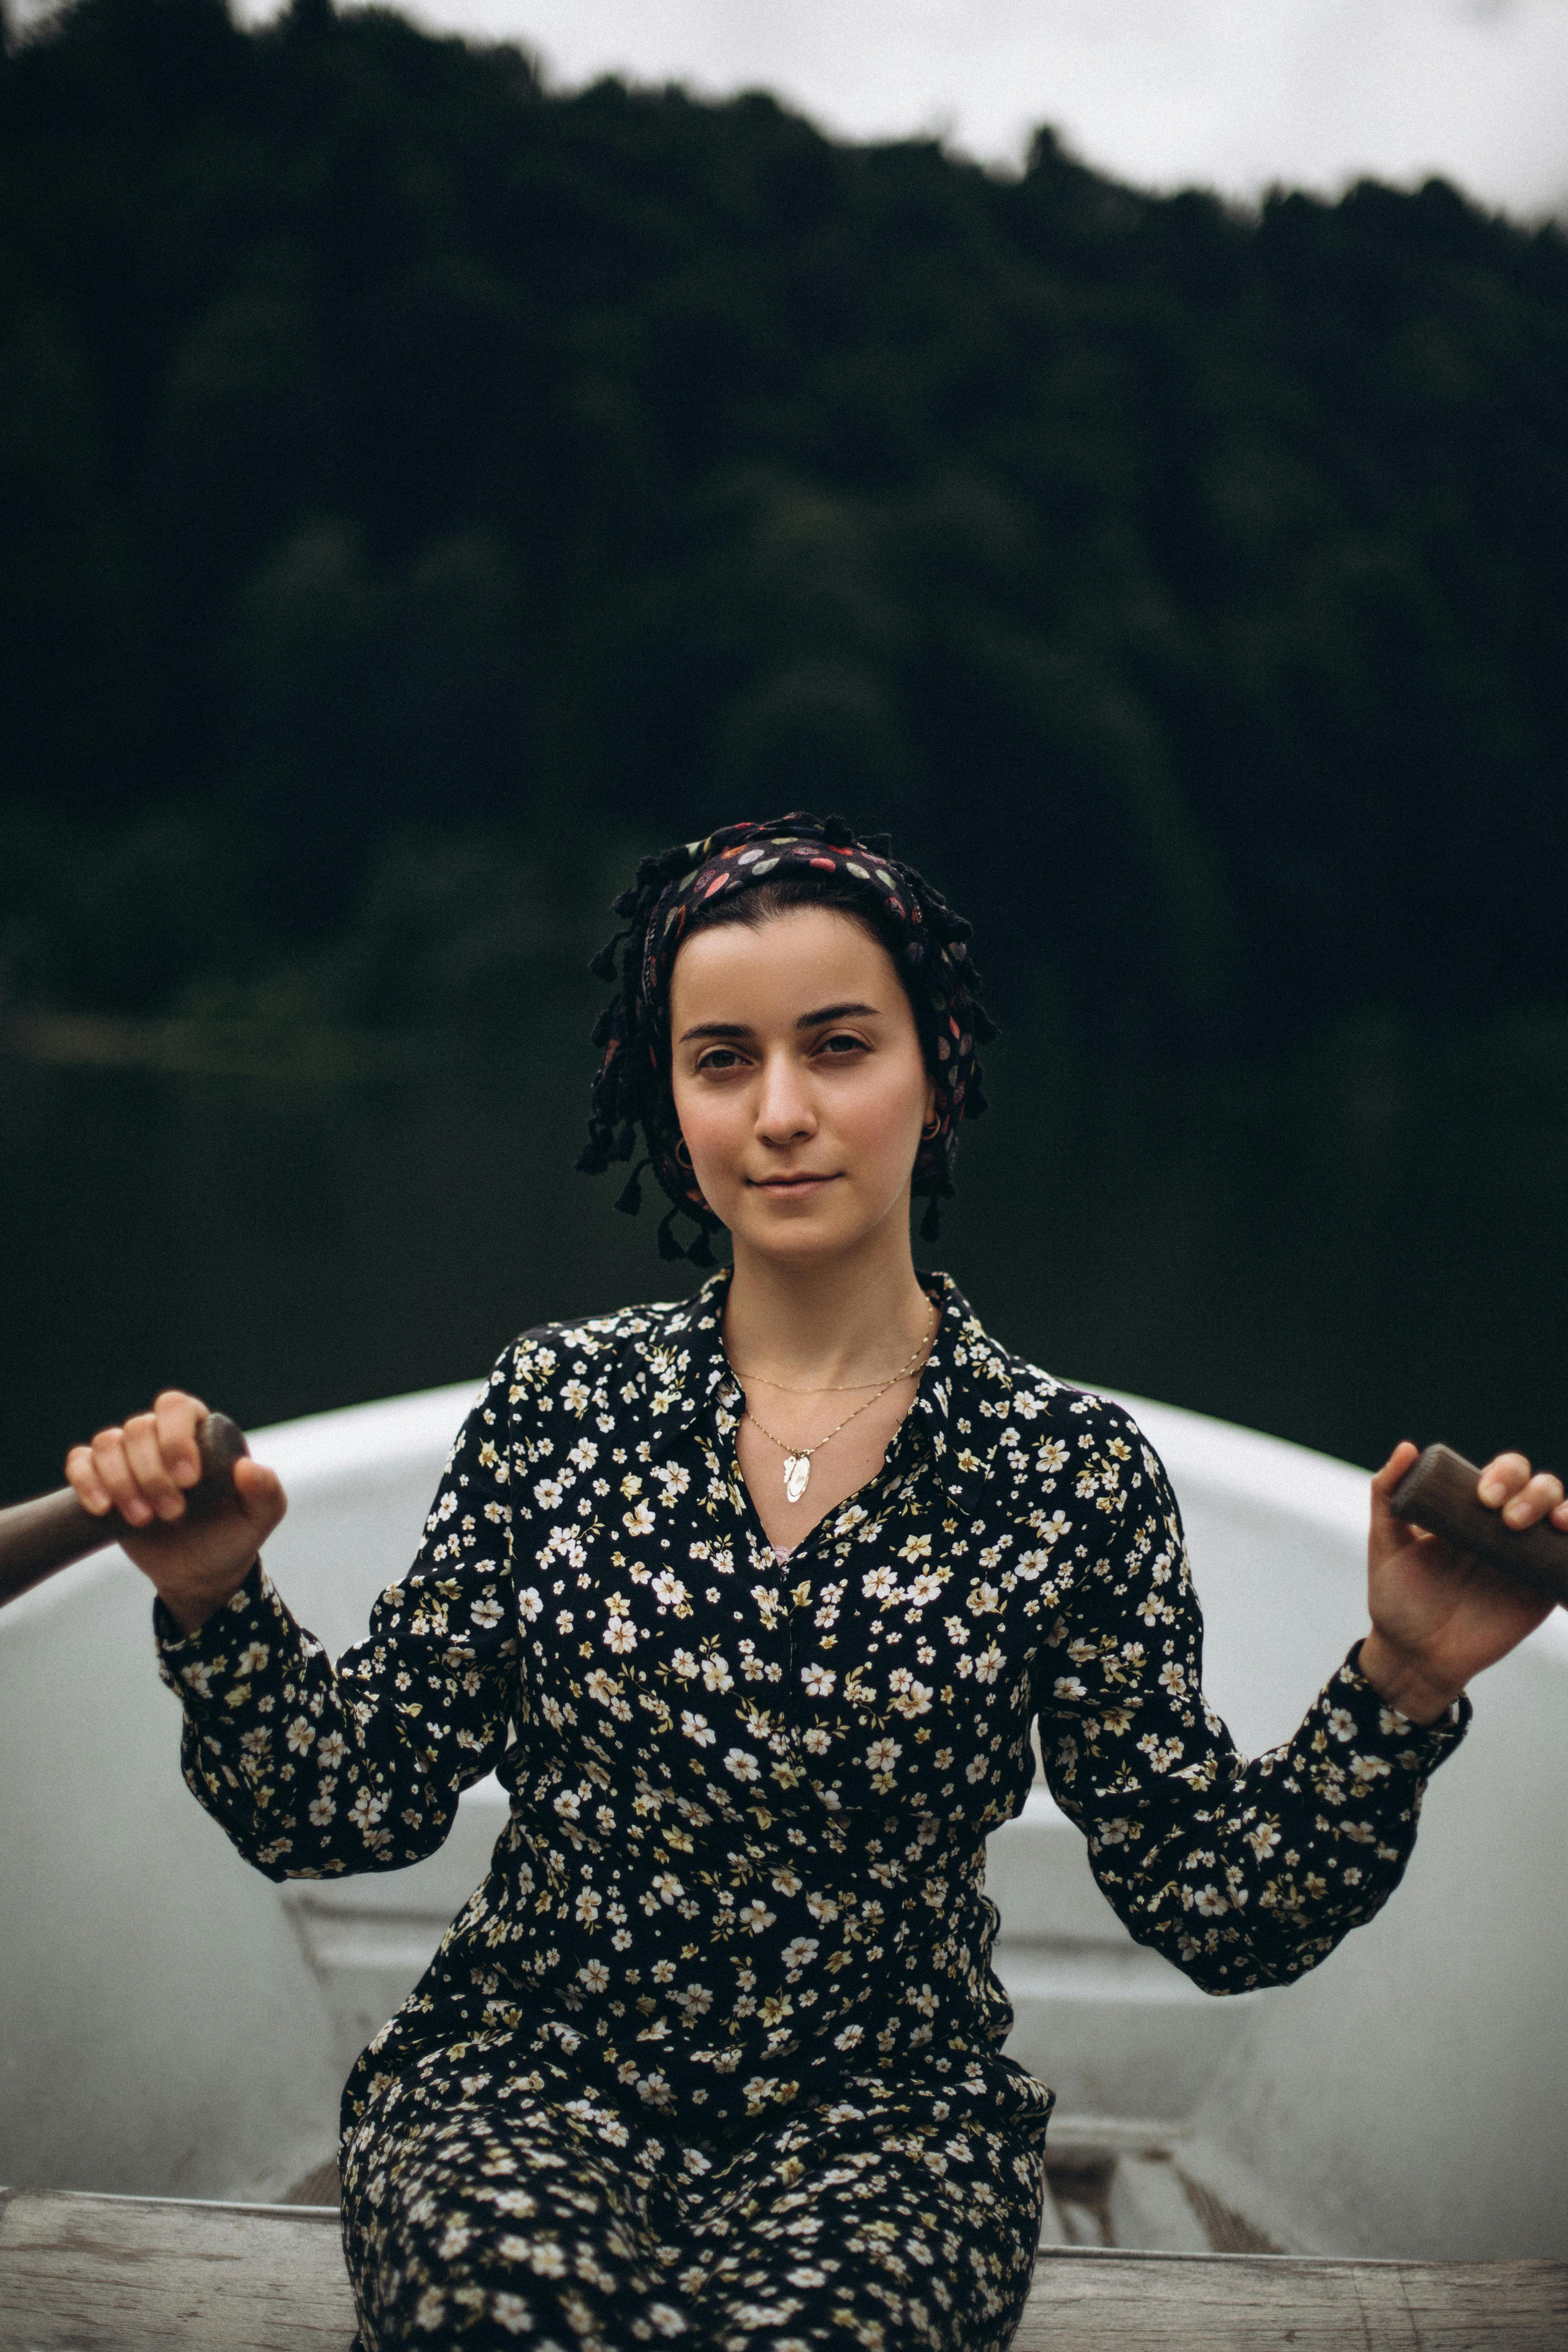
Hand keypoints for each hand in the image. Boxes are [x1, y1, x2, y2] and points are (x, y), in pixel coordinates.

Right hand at [65, 1389, 285, 1636]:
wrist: (200, 1573)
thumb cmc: (231, 1536)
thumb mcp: (259, 1518)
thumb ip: (266, 1491)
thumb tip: (248, 1468)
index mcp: (199, 1434)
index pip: (176, 1407)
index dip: (175, 1438)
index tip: (188, 1479)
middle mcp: (161, 1438)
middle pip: (138, 1428)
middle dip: (151, 1473)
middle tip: (172, 1512)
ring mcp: (129, 1458)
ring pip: (108, 1443)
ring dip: (121, 1481)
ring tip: (142, 1519)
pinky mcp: (102, 1481)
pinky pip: (80, 1462)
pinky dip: (85, 1481)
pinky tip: (102, 1508)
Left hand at [1360, 1444, 1565, 1721]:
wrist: (1415, 1654)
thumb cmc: (1397, 1597)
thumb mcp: (1386, 1543)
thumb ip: (1388, 1495)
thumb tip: (1407, 1448)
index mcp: (1471, 1511)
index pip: (1505, 1473)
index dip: (1505, 1473)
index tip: (1483, 1497)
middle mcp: (1504, 1528)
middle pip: (1540, 1488)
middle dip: (1533, 1491)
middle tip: (1504, 1518)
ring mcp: (1526, 1557)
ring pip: (1563, 1516)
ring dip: (1564, 1509)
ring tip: (1551, 1525)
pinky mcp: (1541, 1590)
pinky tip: (1567, 1539)